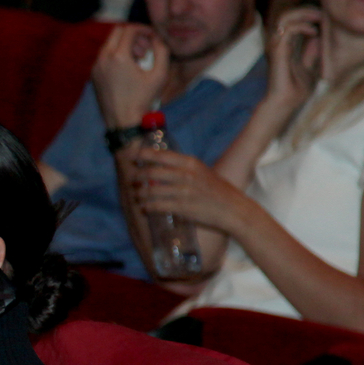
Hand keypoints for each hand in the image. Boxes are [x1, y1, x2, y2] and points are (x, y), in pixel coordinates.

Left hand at [91, 24, 169, 129]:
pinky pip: (104, 56)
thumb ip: (162, 50)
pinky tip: (127, 68)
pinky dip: (116, 55)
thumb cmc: (143, 99)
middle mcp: (103, 58)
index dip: (143, 29)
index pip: (129, 29)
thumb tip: (157, 37)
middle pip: (116, 32)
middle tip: (144, 48)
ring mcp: (96, 67)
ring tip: (138, 59)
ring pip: (109, 43)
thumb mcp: (160, 74)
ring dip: (124, 45)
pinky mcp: (94, 75)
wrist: (123, 121)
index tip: (152, 36)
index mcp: (118, 56)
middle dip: (132, 35)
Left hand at [131, 149, 262, 235]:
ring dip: (140, 194)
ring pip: (151, 190)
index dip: (142, 154)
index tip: (130, 155)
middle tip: (131, 180)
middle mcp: (185, 174)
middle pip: (151, 172)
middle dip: (137, 176)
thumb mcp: (202, 173)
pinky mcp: (182, 207)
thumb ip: (184, 169)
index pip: (160, 155)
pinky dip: (147, 206)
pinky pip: (157, 205)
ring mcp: (183, 191)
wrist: (233, 209)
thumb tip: (162, 168)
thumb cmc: (217, 191)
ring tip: (136, 196)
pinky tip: (144, 208)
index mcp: (190, 163)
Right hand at [265, 6, 322, 115]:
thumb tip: (318, 38)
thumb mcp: (310, 67)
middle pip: (287, 14)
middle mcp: (278, 43)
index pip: (292, 21)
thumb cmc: (295, 90)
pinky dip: (302, 26)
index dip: (307, 15)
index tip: (324, 18)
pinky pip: (288, 29)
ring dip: (304, 14)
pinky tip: (314, 32)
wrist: (286, 104)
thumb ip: (312, 53)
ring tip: (319, 18)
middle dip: (306, 10)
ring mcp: (276, 46)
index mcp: (284, 46)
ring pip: (285, 17)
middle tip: (322, 14)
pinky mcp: (277, 51)